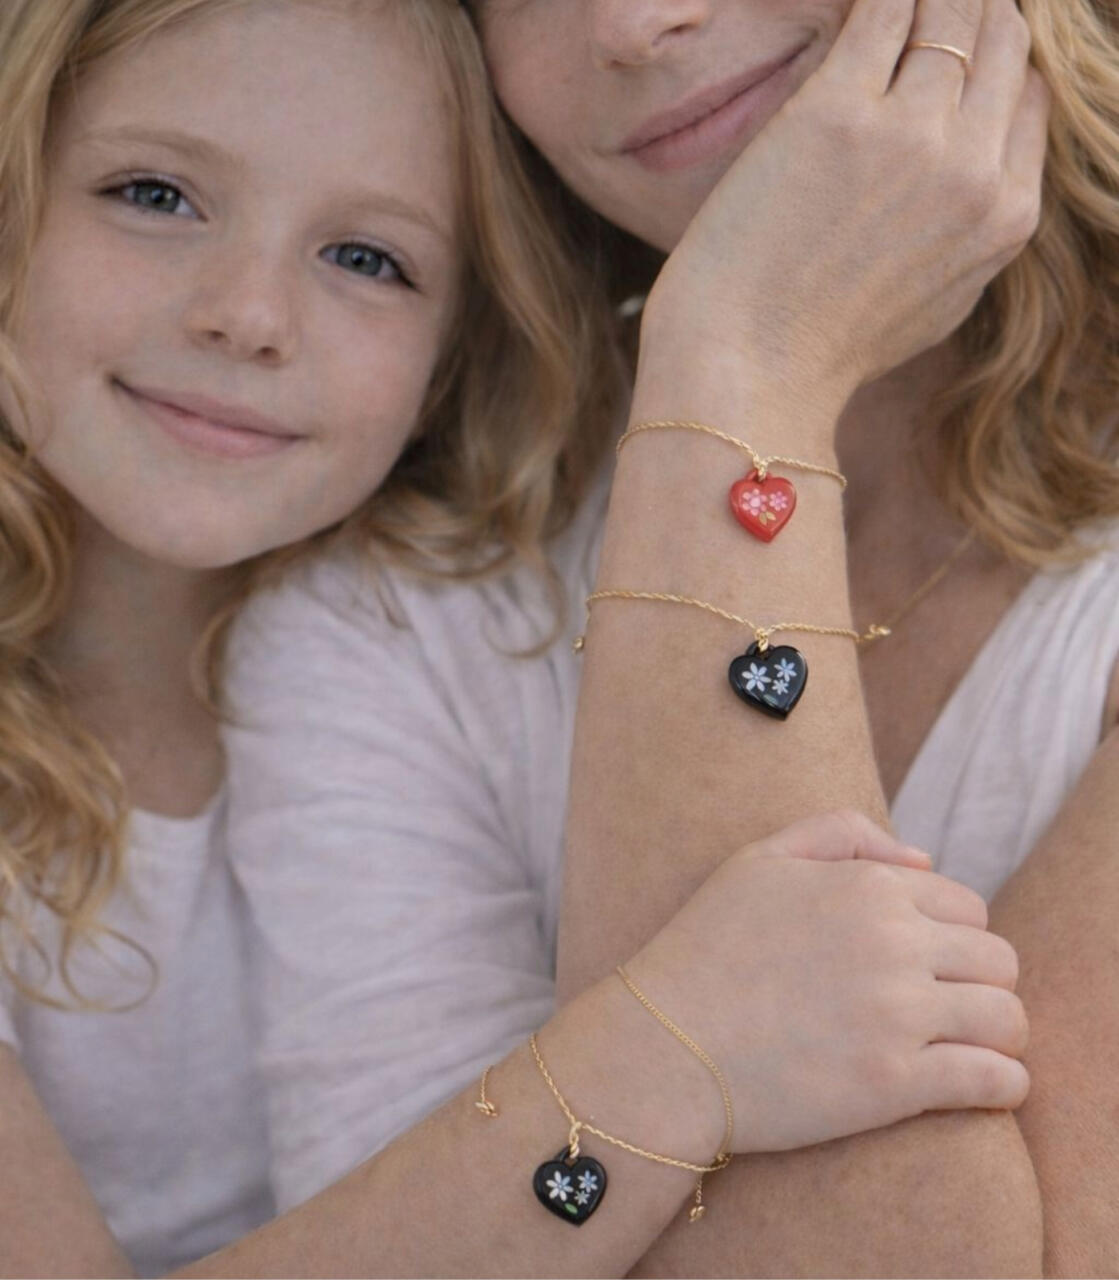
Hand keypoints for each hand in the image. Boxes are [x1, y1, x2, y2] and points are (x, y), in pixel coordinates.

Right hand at [625, 810, 1027, 1153]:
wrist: (662, 1044)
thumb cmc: (704, 949)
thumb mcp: (758, 859)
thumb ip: (841, 832)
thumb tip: (922, 858)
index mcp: (867, 888)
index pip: (967, 908)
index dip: (955, 938)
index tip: (931, 967)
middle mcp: (892, 942)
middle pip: (998, 960)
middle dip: (983, 983)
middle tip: (950, 1008)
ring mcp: (896, 1014)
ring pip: (1008, 1018)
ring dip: (1002, 1033)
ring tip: (973, 1048)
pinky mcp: (894, 1084)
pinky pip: (993, 1082)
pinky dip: (1005, 1085)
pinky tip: (988, 1087)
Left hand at [642, 0, 1049, 419]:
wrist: (750, 375)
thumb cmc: (819, 348)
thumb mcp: (933, 306)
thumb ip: (969, 233)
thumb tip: (975, 170)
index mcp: (1004, 217)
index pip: (1027, 94)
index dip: (987, 63)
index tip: (946, 51)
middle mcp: (972, 169)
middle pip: (1000, 40)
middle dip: (964, 14)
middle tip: (917, 12)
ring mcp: (912, 134)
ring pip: (952, 9)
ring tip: (887, 4)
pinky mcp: (839, 111)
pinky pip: (883, 4)